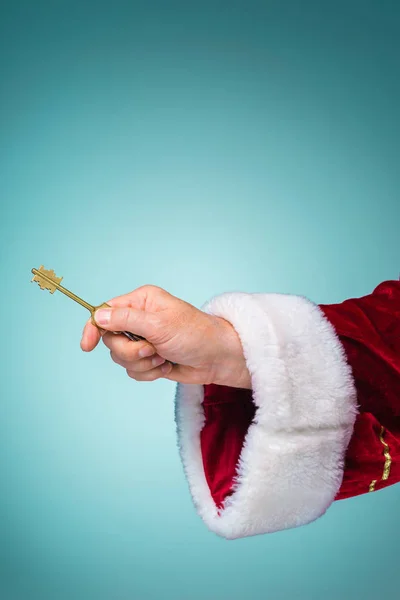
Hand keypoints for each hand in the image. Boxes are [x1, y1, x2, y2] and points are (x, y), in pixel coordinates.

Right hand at [80, 285, 250, 387]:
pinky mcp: (150, 359)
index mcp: (141, 302)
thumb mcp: (159, 325)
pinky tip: (166, 367)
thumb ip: (126, 320)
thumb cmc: (195, 334)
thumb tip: (98, 316)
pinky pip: (133, 371)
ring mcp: (144, 340)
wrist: (218, 359)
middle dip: (131, 351)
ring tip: (163, 358)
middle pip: (112, 340)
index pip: (106, 312)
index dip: (94, 328)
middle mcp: (140, 319)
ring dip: (142, 364)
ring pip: (121, 359)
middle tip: (152, 350)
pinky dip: (149, 373)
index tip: (87, 346)